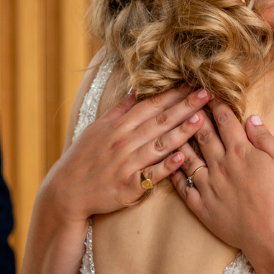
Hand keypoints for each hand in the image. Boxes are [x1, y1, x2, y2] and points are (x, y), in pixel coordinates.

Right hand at [44, 85, 211, 220]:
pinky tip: (183, 157)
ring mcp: (127, 164)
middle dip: (185, 106)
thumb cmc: (82, 158)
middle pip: (160, 121)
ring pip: (159, 145)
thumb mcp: (97, 128)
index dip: (173, 93)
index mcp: (119, 126)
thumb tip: (136, 89)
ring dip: (181, 131)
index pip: (151, 105)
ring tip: (201, 119)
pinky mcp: (129, 186)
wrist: (66, 191)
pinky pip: (151, 175)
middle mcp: (124, 142)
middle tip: (207, 93)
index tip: (192, 82)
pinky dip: (167, 166)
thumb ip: (120, 110)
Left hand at [169, 101, 273, 257]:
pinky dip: (175, 173)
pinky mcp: (202, 206)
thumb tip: (250, 118)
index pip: (225, 121)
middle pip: (203, 134)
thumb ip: (263, 138)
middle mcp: (220, 165)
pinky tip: (170, 164)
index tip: (209, 93)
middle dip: (194, 115)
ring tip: (172, 127)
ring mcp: (208, 186)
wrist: (273, 236)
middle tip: (185, 101)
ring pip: (188, 157)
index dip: (217, 105)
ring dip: (180, 139)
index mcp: (240, 152)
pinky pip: (183, 186)